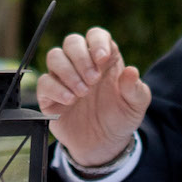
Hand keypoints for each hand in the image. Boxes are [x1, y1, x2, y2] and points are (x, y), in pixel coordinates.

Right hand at [36, 28, 149, 169]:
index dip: (97, 42)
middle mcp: (82, 64)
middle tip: (93, 80)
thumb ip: (135, 89)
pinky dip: (56, 89)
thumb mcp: (136, 106)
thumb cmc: (120, 119)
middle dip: (81, 57)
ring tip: (82, 92)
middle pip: (72, 42)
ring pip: (54, 56)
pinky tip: (70, 101)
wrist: (104, 145)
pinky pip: (44, 82)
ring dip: (68, 71)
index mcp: (104, 59)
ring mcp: (64, 78)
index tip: (103, 59)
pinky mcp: (50, 95)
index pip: (95, 35)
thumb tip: (131, 71)